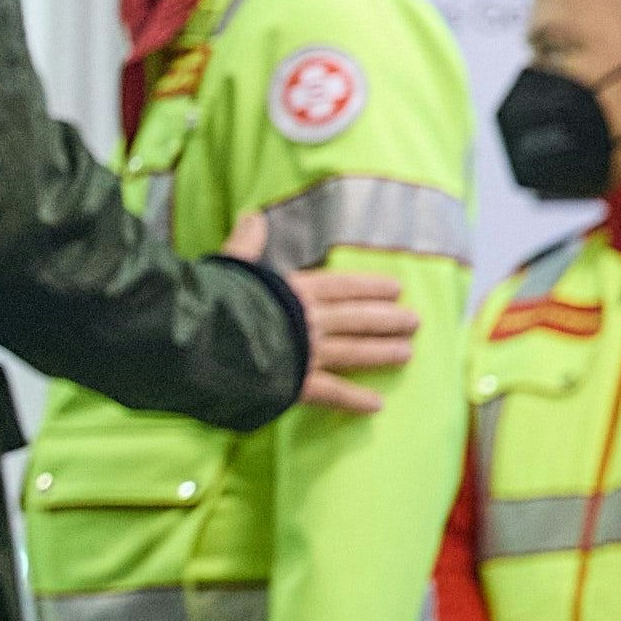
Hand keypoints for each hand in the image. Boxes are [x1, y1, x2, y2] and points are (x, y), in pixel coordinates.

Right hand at [224, 212, 416, 414]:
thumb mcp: (231, 264)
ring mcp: (307, 353)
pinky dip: (354, 400)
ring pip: (354, 352)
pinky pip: (332, 393)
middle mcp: (310, 320)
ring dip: (382, 352)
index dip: (370, 287)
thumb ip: (246, 243)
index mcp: (295, 291)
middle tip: (415, 321)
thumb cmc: (216, 301)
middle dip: (388, 319)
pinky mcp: (297, 383)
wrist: (206, 339)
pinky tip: (376, 406)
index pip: (342, 287)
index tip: (395, 287)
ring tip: (407, 353)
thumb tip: (252, 215)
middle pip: (358, 318)